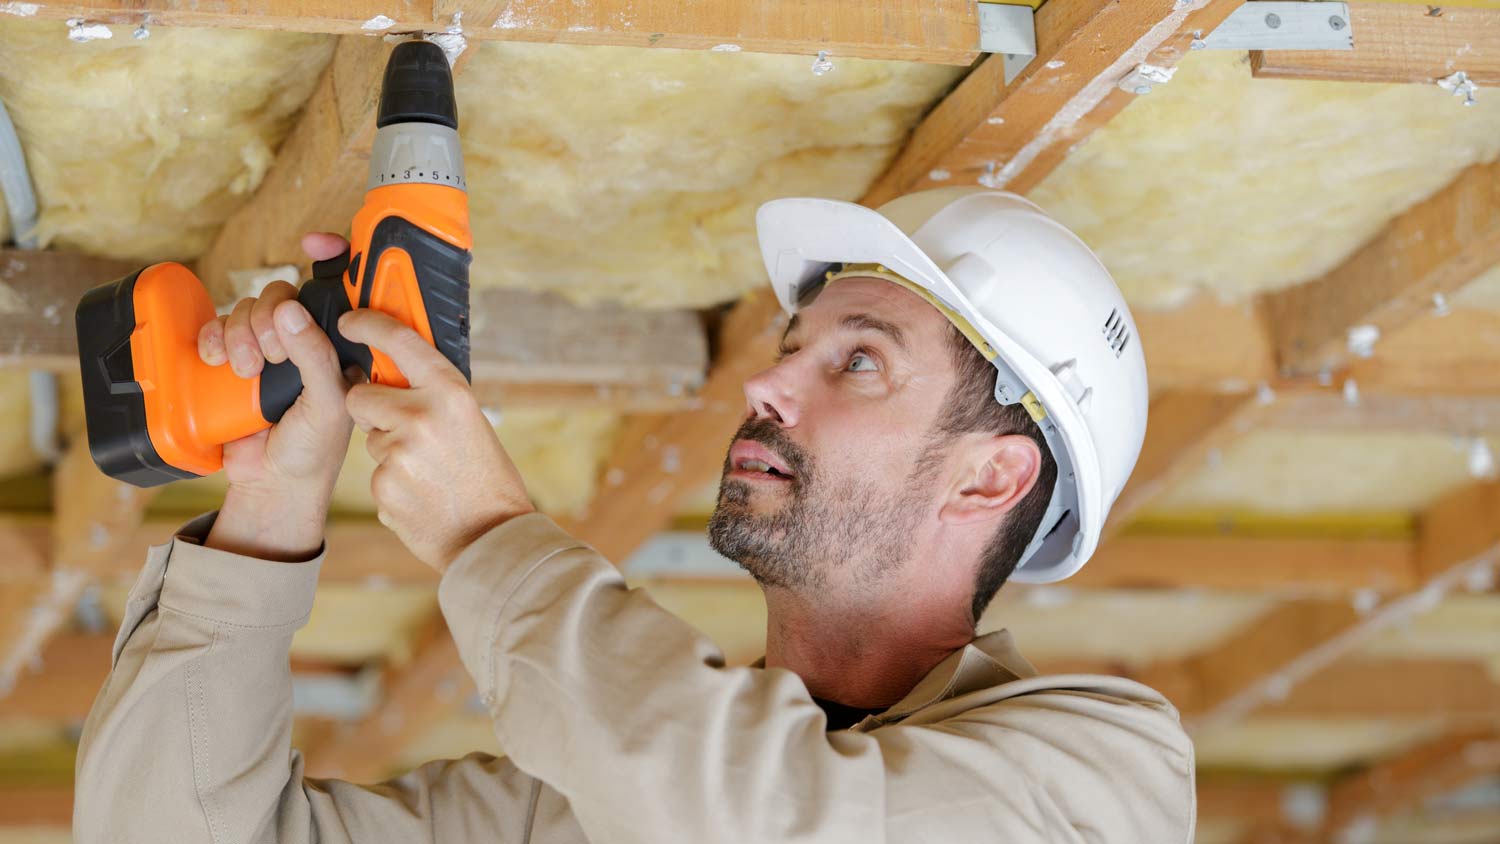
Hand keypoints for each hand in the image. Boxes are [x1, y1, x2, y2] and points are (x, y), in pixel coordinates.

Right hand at [200, 233, 356, 560]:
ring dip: (241, 331)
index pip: (342, 288)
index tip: (313, 240)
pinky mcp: (237, 359)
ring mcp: (271, 349)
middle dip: (270, 314)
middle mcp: (308, 340)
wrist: (271, 485)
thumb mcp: (326, 405)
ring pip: (250, 307)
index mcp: (342, 345)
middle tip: (271, 353)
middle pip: (284, 292)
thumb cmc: (313, 449)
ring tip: (247, 369)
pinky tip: (217, 359)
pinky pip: (220, 326)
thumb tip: (289, 312)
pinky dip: (213, 336)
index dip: (333, 255)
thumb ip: (313, 357)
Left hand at [339, 309, 534, 572]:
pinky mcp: (383, 486)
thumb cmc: (486, 477)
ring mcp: (399, 452)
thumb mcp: (470, 421)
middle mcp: (421, 416)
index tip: (351, 320)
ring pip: (368, 438)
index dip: (368, 323)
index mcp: (449, 392)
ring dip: (387, 450)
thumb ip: (435, 395)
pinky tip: (420, 493)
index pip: (400, 340)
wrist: (491, 536)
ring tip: (425, 472)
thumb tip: (396, 367)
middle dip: (371, 410)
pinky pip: (373, 473)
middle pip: (361, 396)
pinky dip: (392, 482)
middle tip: (403, 430)